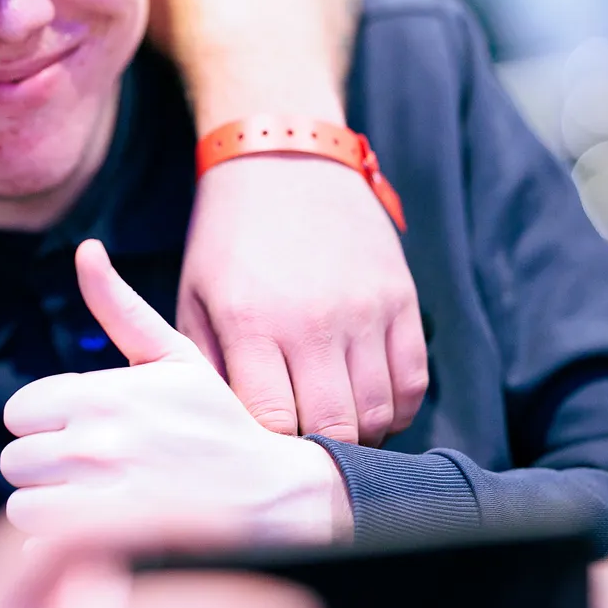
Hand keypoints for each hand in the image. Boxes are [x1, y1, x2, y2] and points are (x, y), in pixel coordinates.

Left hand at [1, 240, 351, 543]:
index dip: (44, 422)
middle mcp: (98, 443)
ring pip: (23, 506)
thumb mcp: (175, 355)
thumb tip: (86, 250)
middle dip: (45, 466)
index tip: (77, 430)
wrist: (277, 493)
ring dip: (50, 508)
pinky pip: (44, 550)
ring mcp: (104, 499)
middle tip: (88, 470)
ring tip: (96, 500)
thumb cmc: (221, 423)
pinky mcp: (112, 548)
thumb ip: (119, 306)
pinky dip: (61, 549)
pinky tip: (100, 534)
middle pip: (15, 460)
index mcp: (104, 393)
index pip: (18, 410)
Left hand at [179, 153, 427, 443]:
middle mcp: (313, 320)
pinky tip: (369, 403)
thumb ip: (205, 366)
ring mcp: (365, 309)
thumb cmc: (229, 236)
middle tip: (300, 448)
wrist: (284, 157)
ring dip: (359, 433)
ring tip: (333, 426)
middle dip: (315, 451)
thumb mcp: (195, 295)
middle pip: (333, 428)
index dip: (269, 449)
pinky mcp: (401, 298)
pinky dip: (396, 407)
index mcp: (251, 321)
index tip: (261, 450)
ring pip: (379, 412)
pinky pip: (413, 381)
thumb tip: (224, 429)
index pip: (273, 422)